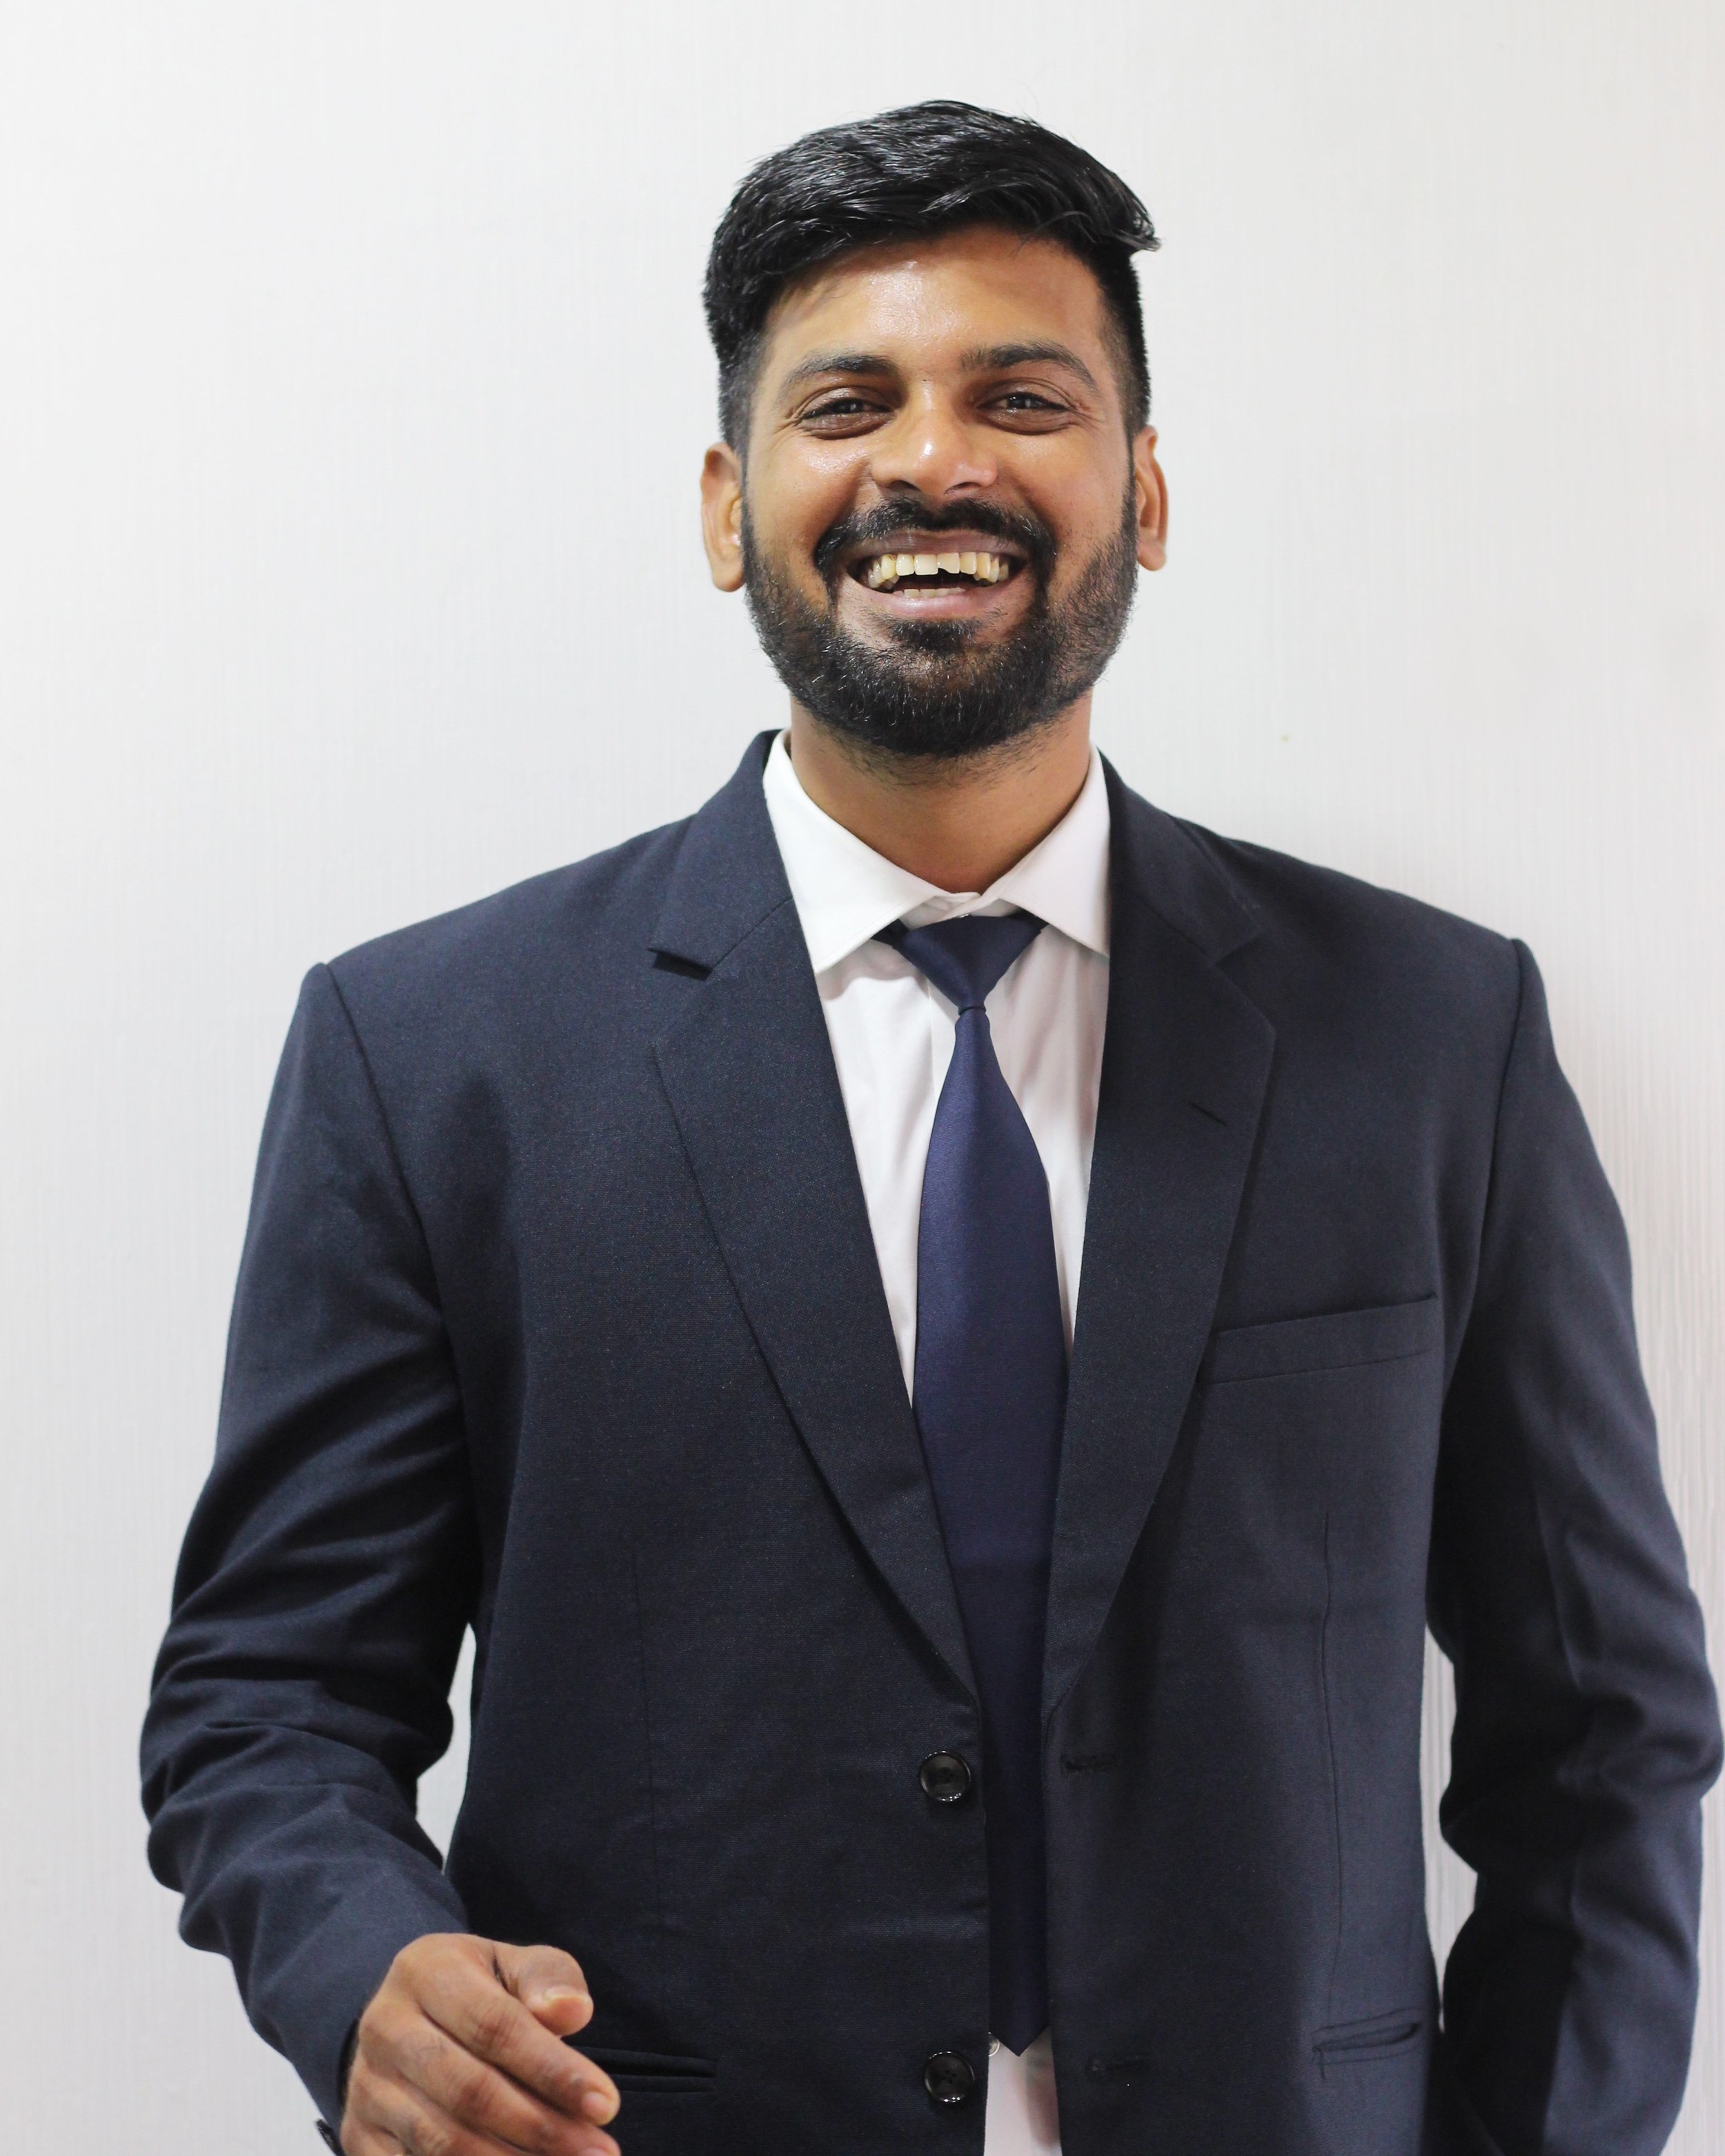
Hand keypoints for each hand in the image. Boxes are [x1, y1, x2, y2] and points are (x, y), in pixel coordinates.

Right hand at [338, 1933, 620, 2155]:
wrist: (403, 2017)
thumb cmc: (478, 1989)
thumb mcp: (512, 1965)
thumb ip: (547, 1979)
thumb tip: (572, 2011)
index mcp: (425, 1971)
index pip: (495, 2026)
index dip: (552, 2069)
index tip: (606, 2105)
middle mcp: (385, 2029)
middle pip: (469, 2091)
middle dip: (542, 2128)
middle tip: (600, 2152)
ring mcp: (366, 2089)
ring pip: (441, 2142)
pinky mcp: (360, 2139)